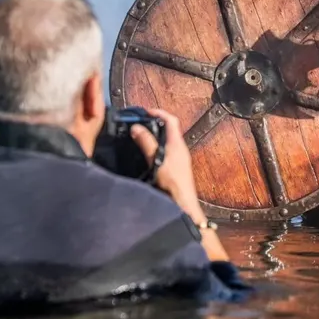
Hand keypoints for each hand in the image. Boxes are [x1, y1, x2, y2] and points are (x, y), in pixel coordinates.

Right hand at [130, 108, 229, 262]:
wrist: (182, 206)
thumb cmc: (173, 184)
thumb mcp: (157, 161)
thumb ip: (147, 144)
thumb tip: (136, 127)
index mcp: (177, 144)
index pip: (170, 120)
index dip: (158, 113)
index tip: (144, 112)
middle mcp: (179, 149)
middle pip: (167, 130)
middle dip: (152, 124)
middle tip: (137, 123)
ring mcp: (177, 159)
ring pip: (164, 141)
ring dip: (152, 136)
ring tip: (136, 136)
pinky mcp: (172, 169)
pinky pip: (162, 152)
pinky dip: (152, 148)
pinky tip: (142, 154)